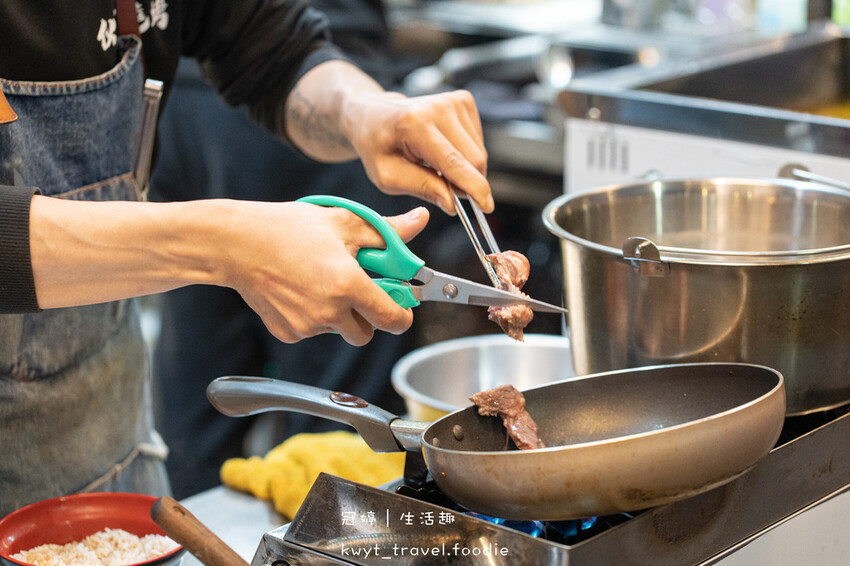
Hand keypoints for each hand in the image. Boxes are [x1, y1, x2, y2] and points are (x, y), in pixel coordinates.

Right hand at [221, 201, 429, 345]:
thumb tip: (421, 221)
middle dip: (368, 316)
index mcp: (347, 285)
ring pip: (339, 332)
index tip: (400, 305)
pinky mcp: (288, 333)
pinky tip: (301, 291)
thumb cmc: (289, 228)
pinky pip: (314, 331)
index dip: (401, 314)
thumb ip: (388, 231)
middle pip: (367, 333)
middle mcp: (328, 312)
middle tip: (356, 289)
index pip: (392, 319)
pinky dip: (314, 317)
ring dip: (340, 315)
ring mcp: (306, 326)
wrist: (236, 243)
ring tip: (321, 282)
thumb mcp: (344, 222)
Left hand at [284, 61, 492, 214]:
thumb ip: (422, 188)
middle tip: (447, 192)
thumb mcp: (388, 177)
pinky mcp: (463, 101)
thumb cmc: (377, 147)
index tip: (486, 207)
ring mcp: (454, 101)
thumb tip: (452, 203)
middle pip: (474, 159)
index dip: (474, 188)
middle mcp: (439, 107)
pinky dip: (466, 155)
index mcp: (415, 124)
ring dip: (465, 170)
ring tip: (436, 167)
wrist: (372, 115)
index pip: (454, 162)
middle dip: (468, 183)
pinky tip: (444, 151)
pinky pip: (478, 141)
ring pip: (479, 152)